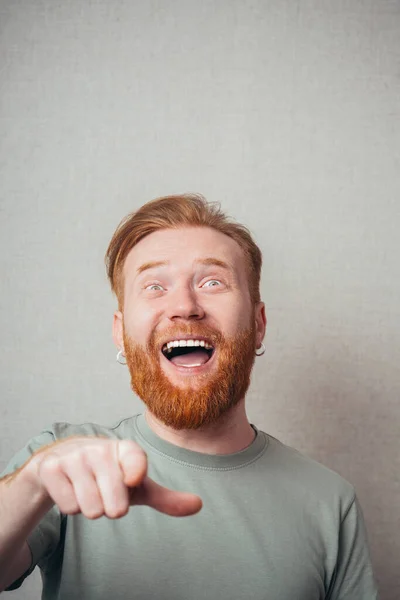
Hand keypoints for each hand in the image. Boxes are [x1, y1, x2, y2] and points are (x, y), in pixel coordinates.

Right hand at [25, 437, 201, 519]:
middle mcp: (100, 448)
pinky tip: (71, 489)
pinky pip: (68, 507)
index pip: (134, 460)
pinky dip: (71, 506)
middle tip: (106, 493)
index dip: (134, 472)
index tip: (133, 480)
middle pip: (114, 505)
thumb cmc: (108, 476)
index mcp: (126, 449)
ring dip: (90, 508)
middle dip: (111, 508)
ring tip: (88, 490)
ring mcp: (74, 456)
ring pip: (90, 509)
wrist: (63, 462)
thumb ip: (166, 498)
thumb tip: (199, 505)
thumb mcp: (137, 487)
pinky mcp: (51, 467)